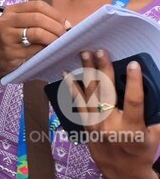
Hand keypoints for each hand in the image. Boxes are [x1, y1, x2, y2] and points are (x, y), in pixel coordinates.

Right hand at [0, 0, 67, 85]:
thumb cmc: (16, 40)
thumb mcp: (24, 25)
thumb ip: (40, 20)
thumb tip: (66, 24)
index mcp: (11, 10)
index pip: (37, 5)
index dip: (55, 13)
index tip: (65, 24)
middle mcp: (6, 20)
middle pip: (38, 17)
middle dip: (56, 26)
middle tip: (64, 35)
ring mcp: (7, 35)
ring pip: (37, 32)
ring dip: (53, 38)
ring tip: (58, 43)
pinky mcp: (10, 51)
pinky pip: (35, 48)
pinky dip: (45, 48)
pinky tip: (48, 50)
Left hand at [70, 49, 159, 177]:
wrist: (122, 172)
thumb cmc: (141, 152)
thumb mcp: (154, 136)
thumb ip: (154, 115)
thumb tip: (155, 92)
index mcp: (133, 128)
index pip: (134, 101)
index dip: (133, 82)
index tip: (133, 64)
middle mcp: (112, 125)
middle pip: (106, 92)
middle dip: (103, 70)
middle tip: (101, 51)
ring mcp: (96, 125)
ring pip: (89, 94)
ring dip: (86, 73)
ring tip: (83, 55)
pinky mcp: (86, 126)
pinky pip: (77, 104)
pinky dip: (72, 88)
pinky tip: (67, 75)